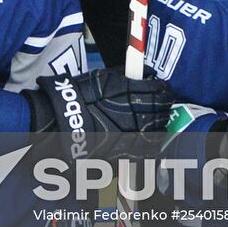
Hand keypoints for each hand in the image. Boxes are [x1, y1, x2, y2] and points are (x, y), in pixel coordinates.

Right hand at [24, 68, 174, 162]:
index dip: (163, 89)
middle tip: (163, 104)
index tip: (163, 89)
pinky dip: (150, 146)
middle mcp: (134, 116)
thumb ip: (127, 76)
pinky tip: (148, 140)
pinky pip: (146, 152)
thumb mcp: (105, 77)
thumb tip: (145, 73)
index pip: (159, 91)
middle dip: (164, 107)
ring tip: (158, 123)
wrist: (62, 120)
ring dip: (160, 126)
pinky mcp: (124, 153)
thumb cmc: (81, 96)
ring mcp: (131, 137)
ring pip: (157, 133)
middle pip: (162, 112)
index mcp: (131, 94)